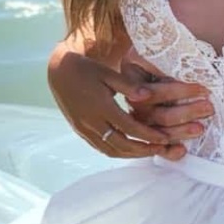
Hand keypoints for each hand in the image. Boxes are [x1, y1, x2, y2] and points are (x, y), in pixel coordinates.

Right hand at [47, 44, 211, 159]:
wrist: (59, 73)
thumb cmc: (86, 69)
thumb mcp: (108, 73)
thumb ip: (128, 85)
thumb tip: (148, 96)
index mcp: (100, 107)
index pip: (128, 127)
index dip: (148, 135)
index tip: (164, 138)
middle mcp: (92, 122)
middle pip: (120, 145)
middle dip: (142, 150)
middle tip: (161, 149)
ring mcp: (84, 129)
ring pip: (110, 150)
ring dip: (131, 154)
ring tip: (149, 152)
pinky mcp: (81, 131)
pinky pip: (101, 147)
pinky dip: (117, 152)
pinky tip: (129, 150)